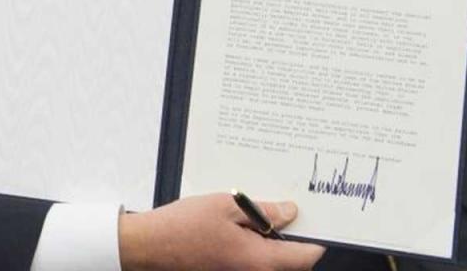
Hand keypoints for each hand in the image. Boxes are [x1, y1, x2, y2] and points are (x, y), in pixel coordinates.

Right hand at [119, 194, 323, 270]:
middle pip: (290, 262)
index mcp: (261, 260)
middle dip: (292, 237)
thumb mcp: (227, 205)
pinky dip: (254, 245)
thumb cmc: (184, 226)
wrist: (149, 246)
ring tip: (256, 212)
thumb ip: (264, 211)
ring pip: (270, 260)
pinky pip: (252, 261)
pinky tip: (240, 223)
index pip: (307, 256)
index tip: (316, 219)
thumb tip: (290, 212)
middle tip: (285, 209)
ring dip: (271, 240)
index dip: (316, 237)